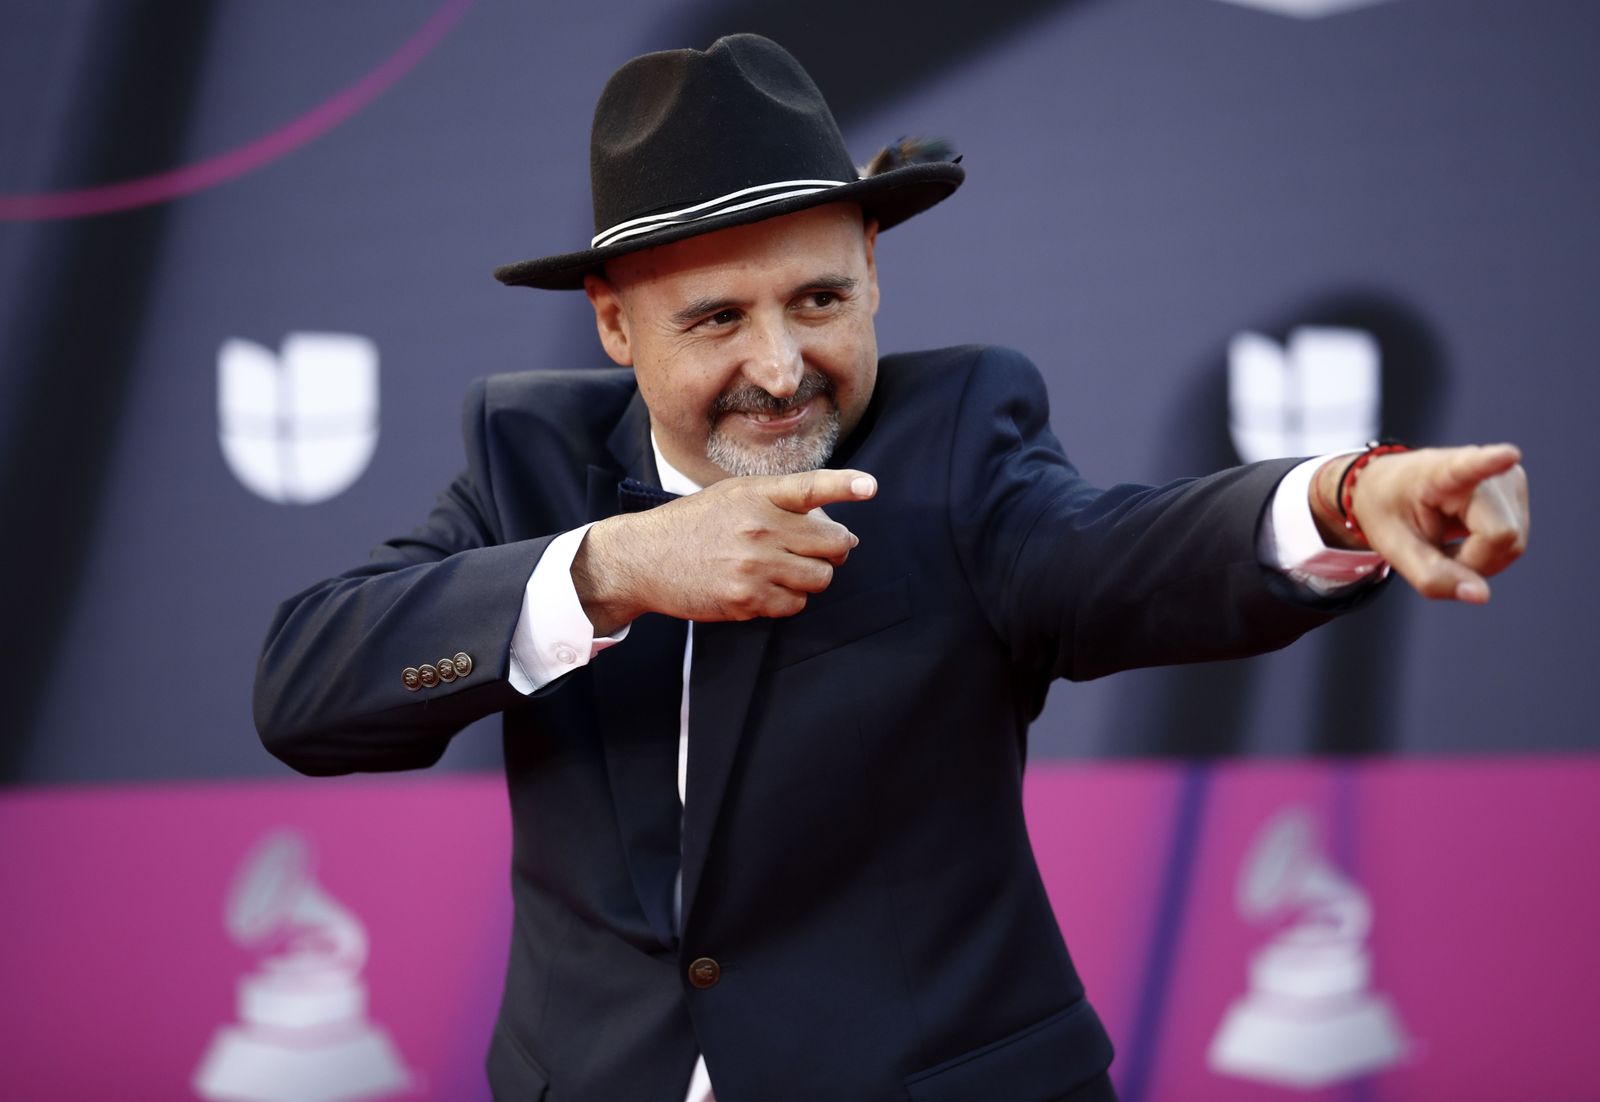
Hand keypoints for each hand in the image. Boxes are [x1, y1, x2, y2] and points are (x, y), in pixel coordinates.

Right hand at [572, 468, 877, 631]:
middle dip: (833, 551)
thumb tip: (842, 533)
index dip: (845, 485)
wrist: (644, 558)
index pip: (810, 487)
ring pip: (820, 579)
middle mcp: (758, 526)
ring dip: (811, 578)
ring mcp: (754, 564)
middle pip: (832, 544)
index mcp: (756, 494)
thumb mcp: (732, 496)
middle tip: (815, 552)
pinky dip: (788, 600)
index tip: (870, 487)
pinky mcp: (746, 598)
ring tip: (784, 570)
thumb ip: (782, 503)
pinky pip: (795, 604)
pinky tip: (763, 589)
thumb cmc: (693, 525)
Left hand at [1311, 444, 1528, 602]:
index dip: (1491, 463)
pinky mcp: (1517, 489)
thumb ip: (1431, 576)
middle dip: (1471, 561)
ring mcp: (1507, 478)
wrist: (1389, 486)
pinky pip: (1514, 542)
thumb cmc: (1390, 511)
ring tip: (1446, 540)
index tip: (1507, 455)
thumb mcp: (1394, 548)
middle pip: (1502, 536)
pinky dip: (1487, 553)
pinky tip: (1463, 537)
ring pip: (1513, 544)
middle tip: (1435, 549)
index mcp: (1441, 472)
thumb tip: (1482, 596)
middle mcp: (1485, 470)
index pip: (1470, 467)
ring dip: (1478, 559)